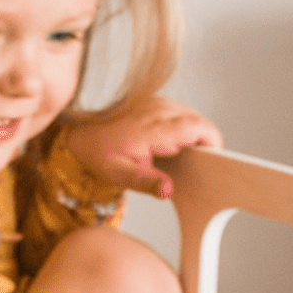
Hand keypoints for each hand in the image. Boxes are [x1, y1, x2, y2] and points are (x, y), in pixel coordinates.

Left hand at [63, 98, 222, 198]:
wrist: (79, 133)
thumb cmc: (99, 153)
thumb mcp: (120, 174)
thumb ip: (146, 182)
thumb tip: (168, 190)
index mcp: (152, 127)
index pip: (197, 126)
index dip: (211, 141)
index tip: (212, 158)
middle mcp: (157, 109)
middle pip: (198, 121)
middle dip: (202, 142)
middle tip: (190, 163)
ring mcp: (156, 102)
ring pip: (190, 116)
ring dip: (192, 135)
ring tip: (174, 154)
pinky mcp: (154, 101)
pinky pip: (179, 113)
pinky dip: (181, 128)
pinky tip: (168, 144)